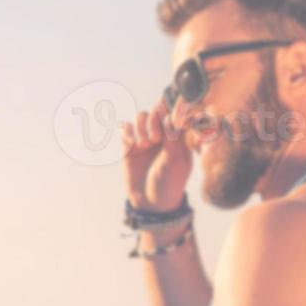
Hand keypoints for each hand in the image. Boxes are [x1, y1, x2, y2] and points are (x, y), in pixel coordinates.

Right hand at [122, 98, 191, 212]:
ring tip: (145, 144)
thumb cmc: (170, 183)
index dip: (174, 107)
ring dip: (142, 126)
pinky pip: (126, 127)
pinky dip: (127, 131)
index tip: (175, 102)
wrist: (150, 203)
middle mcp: (163, 133)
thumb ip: (173, 137)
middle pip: (157, 110)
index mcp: (179, 136)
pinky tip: (131, 144)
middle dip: (155, 120)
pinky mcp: (129, 145)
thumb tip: (171, 114)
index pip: (176, 113)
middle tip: (156, 138)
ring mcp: (146, 137)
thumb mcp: (176, 161)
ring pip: (141, 115)